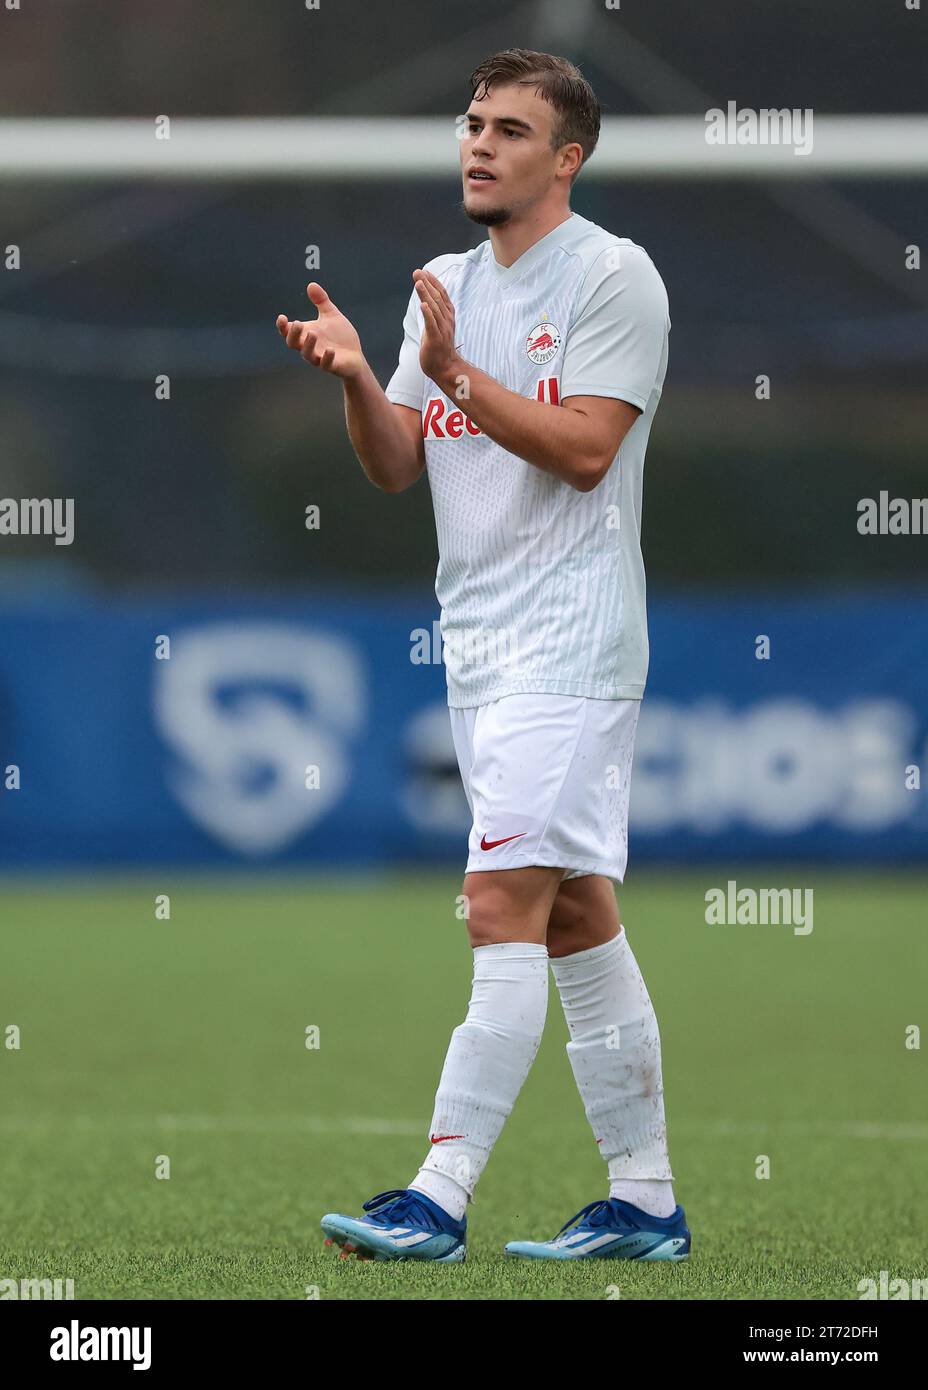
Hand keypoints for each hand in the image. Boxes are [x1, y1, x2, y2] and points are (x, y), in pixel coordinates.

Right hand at [276, 283, 363, 378]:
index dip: (282, 326)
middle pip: (293, 343)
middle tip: (297, 323)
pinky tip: (330, 350)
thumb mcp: (331, 315)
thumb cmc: (340, 337)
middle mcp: (309, 347)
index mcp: (306, 334)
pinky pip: (325, 364)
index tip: (282, 317)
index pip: (288, 332)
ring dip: (309, 345)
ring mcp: (319, 358)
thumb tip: (311, 284)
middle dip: (293, 334)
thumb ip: (321, 301)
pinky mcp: (332, 366)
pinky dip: (326, 358)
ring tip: (313, 333)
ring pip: (307, 355)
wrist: (355, 356)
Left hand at [414, 269, 461, 384]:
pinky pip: (431, 325)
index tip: (424, 271)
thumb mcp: (436, 326)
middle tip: (417, 272)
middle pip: (437, 298)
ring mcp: (442, 329)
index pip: (441, 295)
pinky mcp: (436, 339)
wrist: (445, 368)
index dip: (433, 282)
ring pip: (434, 308)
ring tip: (418, 283)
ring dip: (426, 295)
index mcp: (447, 316)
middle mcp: (446, 320)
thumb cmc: (439, 347)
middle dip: (427, 284)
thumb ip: (433, 313)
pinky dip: (428, 314)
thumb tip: (426, 301)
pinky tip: (423, 304)